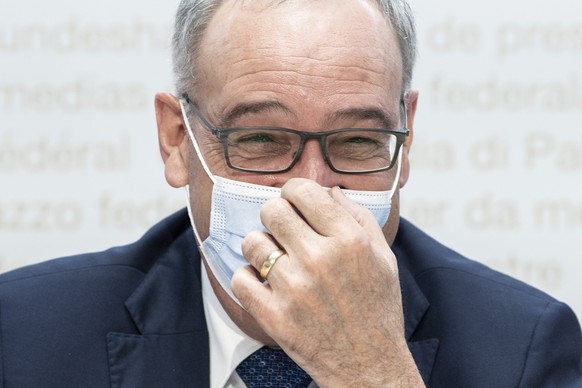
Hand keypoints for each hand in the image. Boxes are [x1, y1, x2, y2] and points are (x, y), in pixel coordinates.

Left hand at [231, 178, 422, 386]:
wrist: (369, 365)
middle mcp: (320, 259)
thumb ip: (359, 217)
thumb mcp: (384, 257)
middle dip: (276, 216)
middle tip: (284, 231)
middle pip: (271, 210)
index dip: (294, 192)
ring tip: (275, 260)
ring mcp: (294, 288)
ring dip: (261, 247)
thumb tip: (330, 191)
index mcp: (349, 240)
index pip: (302, 191)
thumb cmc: (378, 309)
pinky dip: (248, 278)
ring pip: (252, 242)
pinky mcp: (274, 316)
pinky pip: (240, 279)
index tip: (295, 203)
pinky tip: (265, 284)